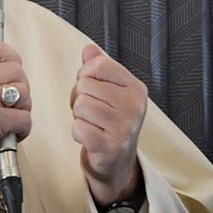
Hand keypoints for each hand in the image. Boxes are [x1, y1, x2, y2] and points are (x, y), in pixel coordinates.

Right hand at [0, 39, 31, 197]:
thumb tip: (5, 74)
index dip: (12, 58)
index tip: (14, 71)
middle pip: (16, 70)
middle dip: (21, 88)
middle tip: (14, 103)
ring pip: (23, 93)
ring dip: (23, 109)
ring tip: (12, 119)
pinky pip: (23, 118)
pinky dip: (23, 129)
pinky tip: (11, 134)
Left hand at [70, 44, 147, 205]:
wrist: (117, 163)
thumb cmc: (110, 122)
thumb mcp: (110, 91)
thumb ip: (99, 68)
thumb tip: (89, 49)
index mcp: (136, 88)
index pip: (98, 65)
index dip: (85, 75)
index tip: (91, 88)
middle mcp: (134, 106)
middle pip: (85, 85)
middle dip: (79, 97)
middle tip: (91, 112)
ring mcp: (124, 126)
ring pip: (80, 105)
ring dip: (78, 115)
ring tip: (91, 123)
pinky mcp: (110, 146)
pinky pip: (78, 126)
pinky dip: (77, 132)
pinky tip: (89, 137)